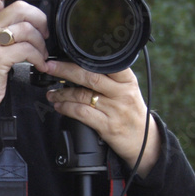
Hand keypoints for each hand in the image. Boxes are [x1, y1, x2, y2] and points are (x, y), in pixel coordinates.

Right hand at [0, 0, 49, 117]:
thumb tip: (30, 20)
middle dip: (40, 19)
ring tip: (42, 54)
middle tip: (44, 33)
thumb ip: (4, 30)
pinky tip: (39, 65)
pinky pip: (26, 50)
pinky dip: (38, 58)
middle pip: (19, 8)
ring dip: (41, 43)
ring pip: (25, 29)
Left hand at [42, 60, 160, 174]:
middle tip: (50, 67)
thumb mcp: (127, 91)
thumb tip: (80, 69)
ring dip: (62, 93)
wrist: (144, 141)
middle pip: (90, 77)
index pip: (106, 63)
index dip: (84, 58)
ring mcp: (115, 109)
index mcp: (127, 80)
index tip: (66, 54)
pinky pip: (82, 113)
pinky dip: (67, 108)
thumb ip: (110, 80)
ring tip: (51, 93)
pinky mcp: (107, 126)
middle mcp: (122, 93)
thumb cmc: (131, 113)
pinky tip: (59, 106)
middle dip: (65, 71)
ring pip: (82, 95)